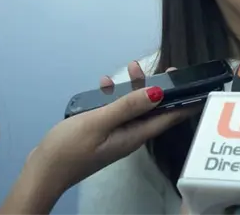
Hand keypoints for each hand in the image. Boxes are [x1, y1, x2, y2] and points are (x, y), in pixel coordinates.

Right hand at [1, 61, 195, 214]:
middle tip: (163, 67)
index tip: (197, 84)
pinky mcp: (103, 132)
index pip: (170, 118)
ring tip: (130, 66)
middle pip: (154, 109)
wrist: (42, 172)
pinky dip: (113, 96)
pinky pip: (116, 111)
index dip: (186, 102)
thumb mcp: (100, 122)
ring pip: (134, 107)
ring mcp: (117, 134)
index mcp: (136, 135)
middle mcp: (131, 135)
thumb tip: (159, 92)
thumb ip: (128, 106)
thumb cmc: (70, 148)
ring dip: (134, 88)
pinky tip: (103, 84)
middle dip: (159, 87)